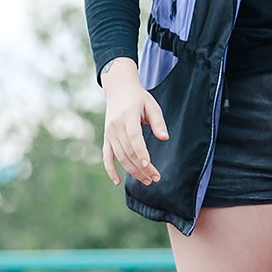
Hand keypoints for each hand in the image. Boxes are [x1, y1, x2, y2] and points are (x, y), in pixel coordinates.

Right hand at [99, 59, 166, 186]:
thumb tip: (164, 138)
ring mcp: (109, 133)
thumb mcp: (152, 105)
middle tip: (155, 178)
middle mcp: (116, 126)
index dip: (140, 152)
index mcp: (128, 116)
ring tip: (147, 180)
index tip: (148, 165)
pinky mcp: (107, 138)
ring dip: (132, 171)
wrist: (119, 89)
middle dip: (141, 167)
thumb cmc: (139, 98)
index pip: (134, 137)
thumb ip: (158, 122)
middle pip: (128, 151)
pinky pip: (107, 156)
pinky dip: (110, 170)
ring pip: (120, 156)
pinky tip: (117, 182)